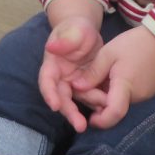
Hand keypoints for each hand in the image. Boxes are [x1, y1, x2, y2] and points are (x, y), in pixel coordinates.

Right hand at [38, 16, 102, 131]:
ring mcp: (73, 84)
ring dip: (87, 111)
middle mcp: (60, 78)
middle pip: (61, 98)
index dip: (49, 94)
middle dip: (69, 112)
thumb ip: (66, 39)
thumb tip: (52, 47)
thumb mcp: (74, 30)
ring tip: (101, 115)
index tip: (55, 106)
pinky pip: (90, 98)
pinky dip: (97, 104)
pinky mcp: (86, 87)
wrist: (86, 32)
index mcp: (52, 65)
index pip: (46, 81)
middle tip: (80, 126)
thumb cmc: (77, 28)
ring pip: (77, 101)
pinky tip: (108, 111)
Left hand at [70, 26, 154, 128]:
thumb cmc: (134, 43)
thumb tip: (76, 88)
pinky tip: (115, 77)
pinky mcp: (149, 92)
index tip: (90, 119)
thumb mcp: (108, 53)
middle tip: (89, 87)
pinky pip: (129, 97)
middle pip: (114, 108)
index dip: (101, 121)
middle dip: (99, 103)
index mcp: (125, 86)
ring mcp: (145, 95)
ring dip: (109, 96)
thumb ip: (92, 72)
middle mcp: (137, 96)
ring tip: (103, 78)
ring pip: (121, 102)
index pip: (114, 113)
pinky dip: (119, 92)